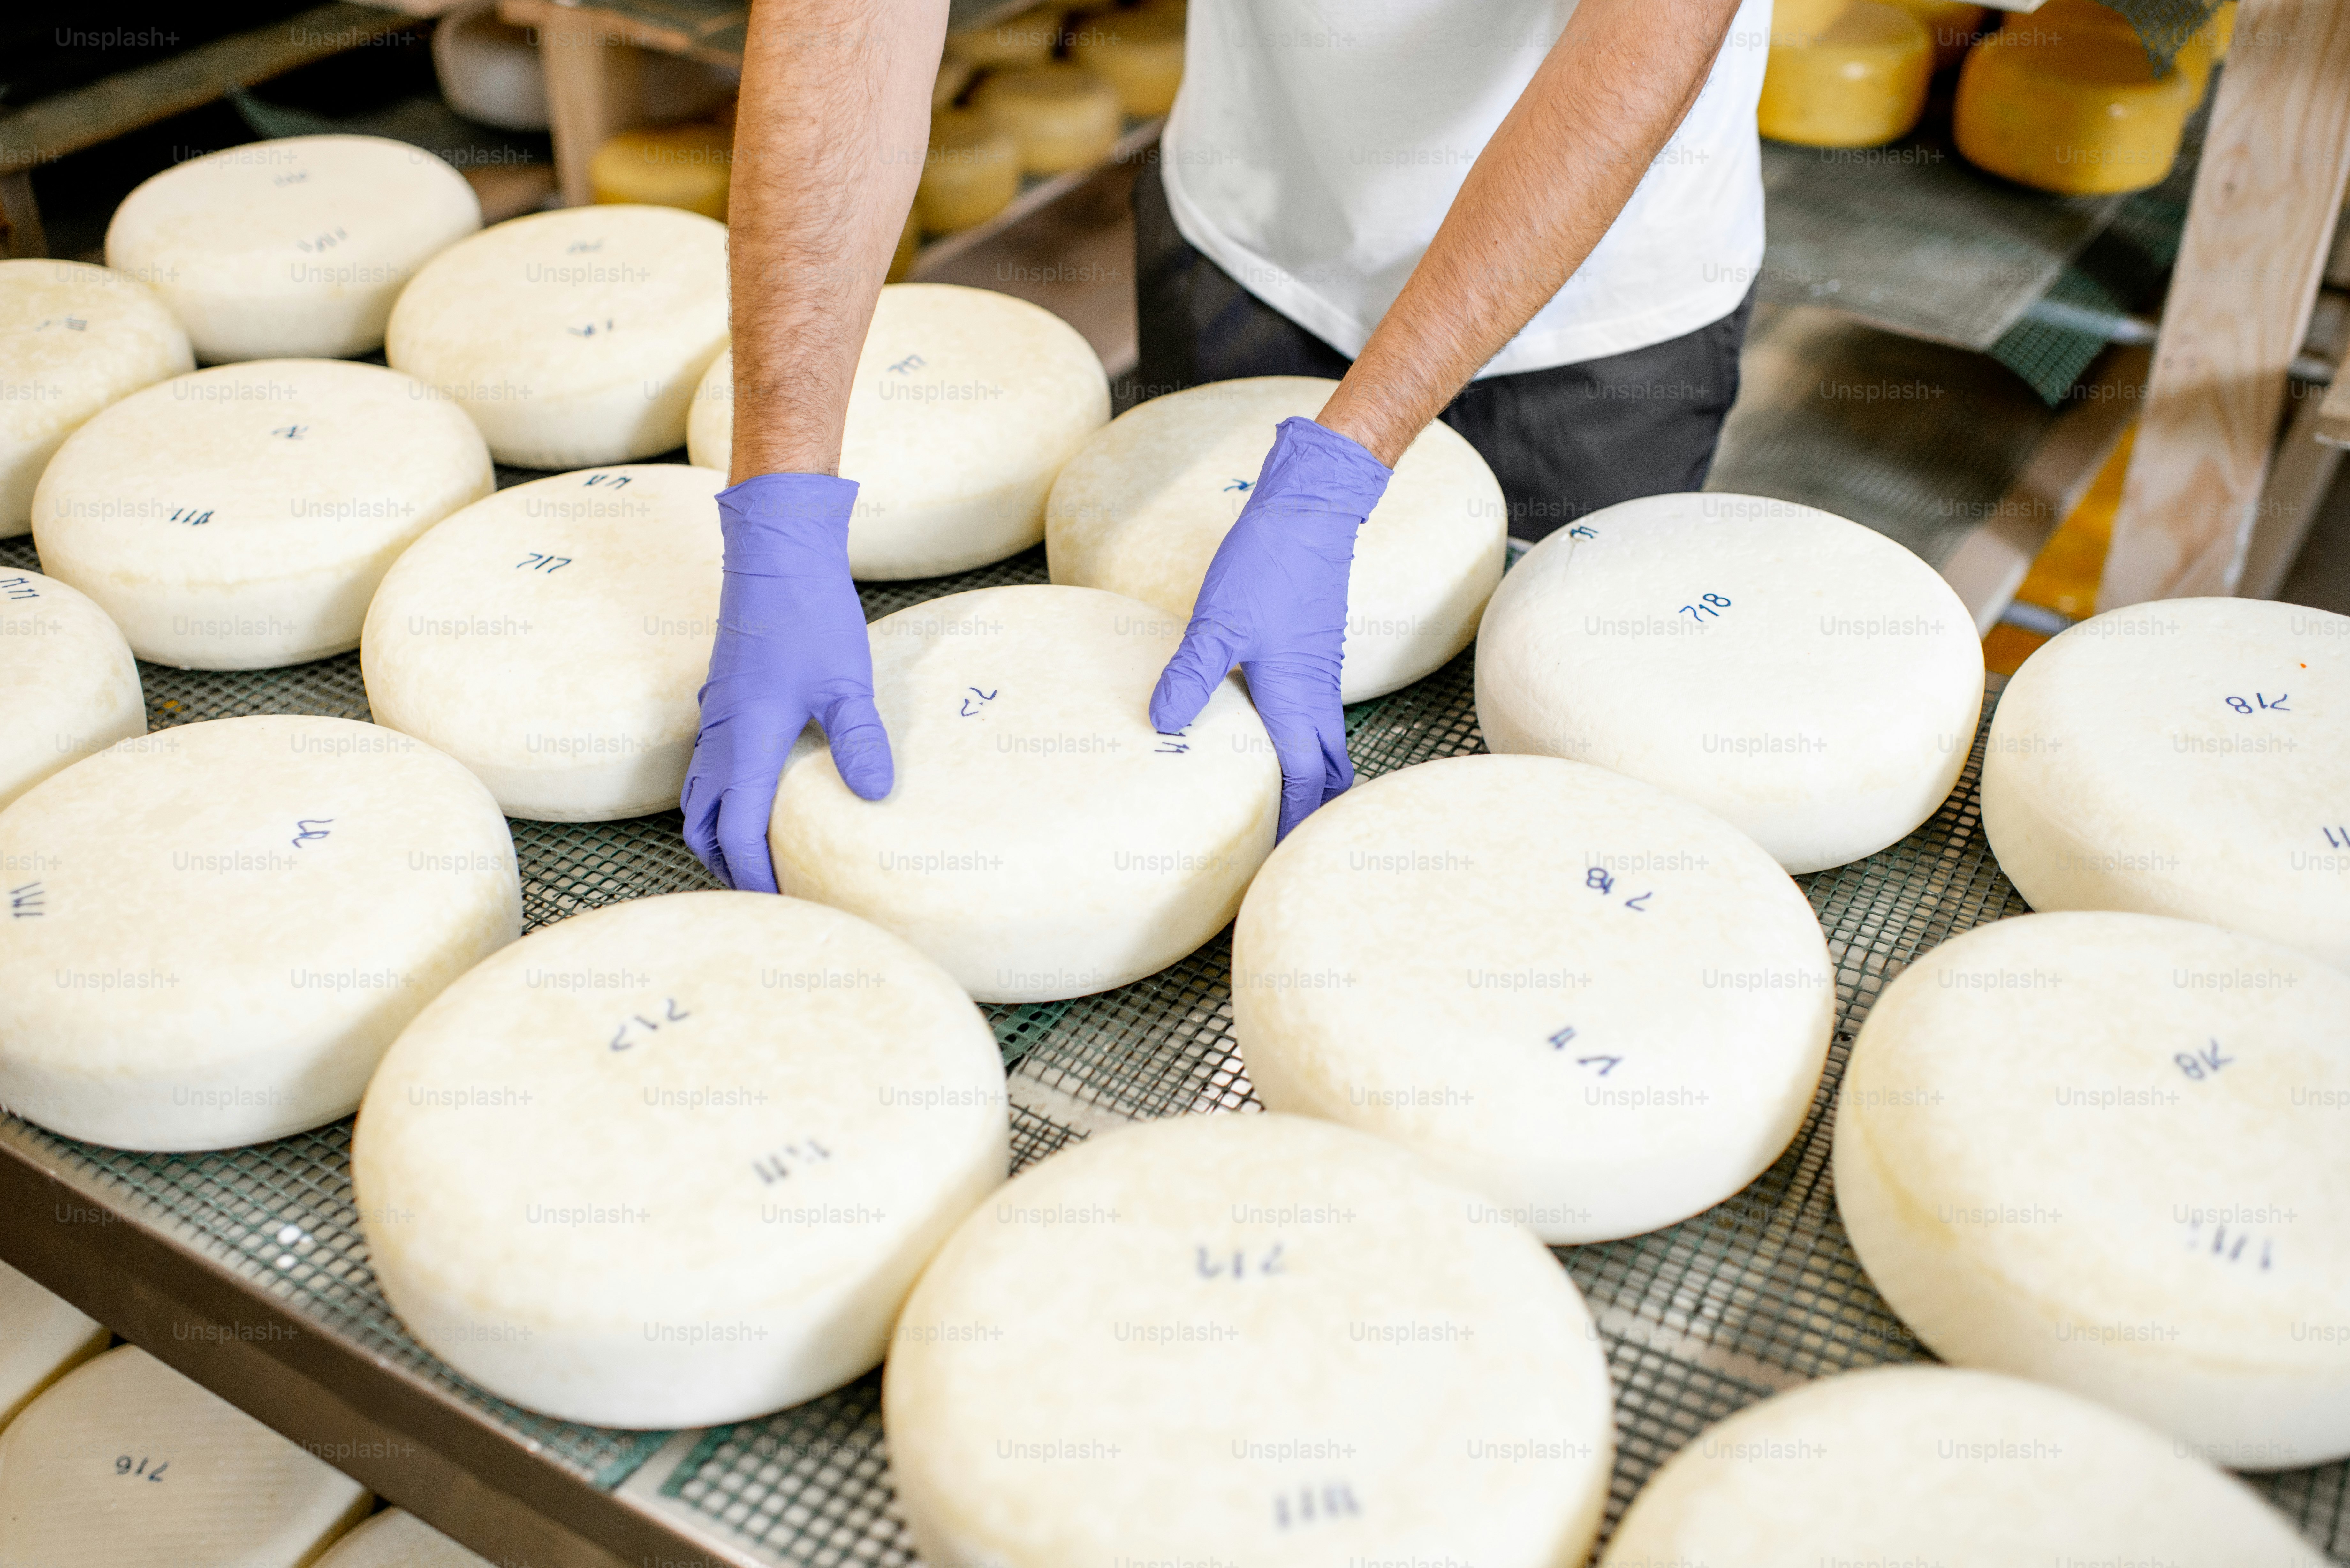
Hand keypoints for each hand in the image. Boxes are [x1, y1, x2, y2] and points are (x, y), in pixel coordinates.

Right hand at [682, 474, 891, 892]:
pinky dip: (719, 794)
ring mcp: (717, 715)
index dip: (756, 873)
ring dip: (718, 830)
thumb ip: (859, 741)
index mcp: (746, 740)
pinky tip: (754, 791)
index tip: (783, 900)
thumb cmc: (810, 613)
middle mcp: (720, 734)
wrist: (776, 552)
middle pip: (703, 822)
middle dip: (727, 863)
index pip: (737, 831)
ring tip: (755, 852)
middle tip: (766, 888)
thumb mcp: (847, 681)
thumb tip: (875, 794)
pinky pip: (707, 763)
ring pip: (698, 793)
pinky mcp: (724, 697)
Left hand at [1149, 417, 1392, 838]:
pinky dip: (1302, 742)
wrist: (1310, 513)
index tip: (1272, 856)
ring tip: (1278, 800)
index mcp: (1295, 699)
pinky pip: (1316, 716)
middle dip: (1308, 810)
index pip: (1301, 781)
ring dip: (1309, 777)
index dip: (1289, 822)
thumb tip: (1162, 724)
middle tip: (1278, 839)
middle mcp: (1314, 695)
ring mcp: (1318, 674)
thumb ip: (1190, 675)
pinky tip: (1265, 734)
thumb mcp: (1217, 622)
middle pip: (1325, 773)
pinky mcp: (1312, 654)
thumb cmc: (1268, 564)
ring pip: (1325, 744)